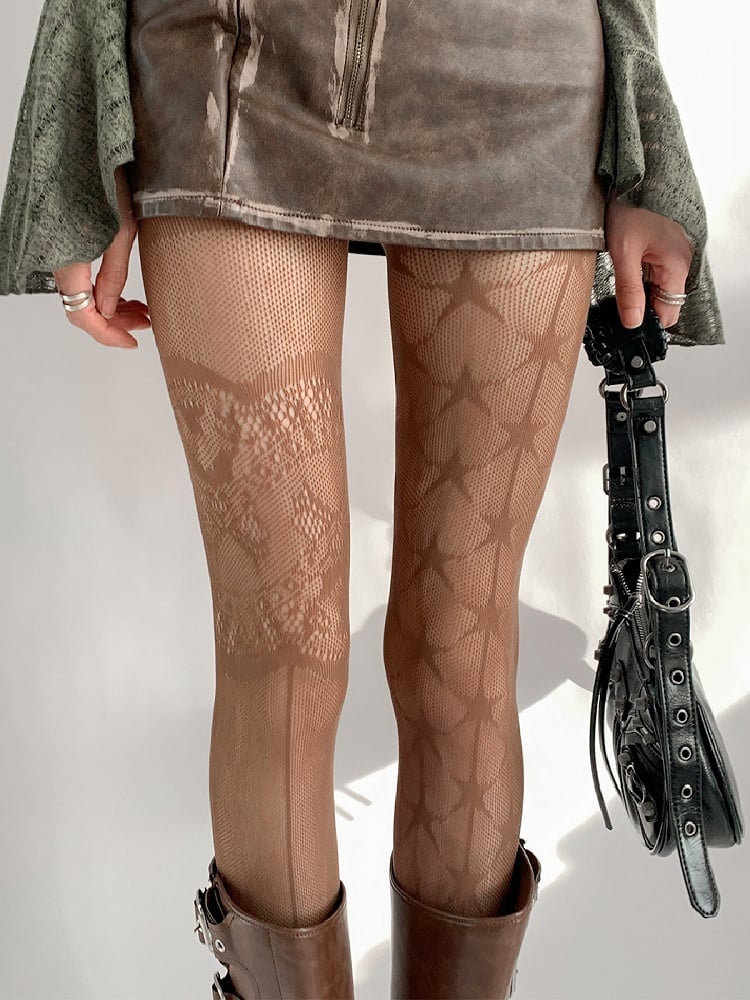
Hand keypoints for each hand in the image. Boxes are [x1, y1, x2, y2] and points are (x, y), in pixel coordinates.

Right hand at [53, 164, 150, 347]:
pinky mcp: (67, 237)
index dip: (107, 334)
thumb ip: (114, 275)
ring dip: (112, 305)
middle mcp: (57, 255)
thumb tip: (110, 312)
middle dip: (115, 321)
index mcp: (68, 257)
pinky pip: (81, 274)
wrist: (88, 138)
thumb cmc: (108, 176)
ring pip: (82, 292)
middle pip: (81, 306)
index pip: (82, 314)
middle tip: (146, 322)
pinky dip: (103, 287)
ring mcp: (60, 247)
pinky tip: (126, 291)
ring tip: (142, 308)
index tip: (133, 342)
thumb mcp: (122, 229)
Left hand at [604, 189, 693, 330]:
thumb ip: (629, 290)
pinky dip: (639, 276)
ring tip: (621, 276)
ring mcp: (672, 254)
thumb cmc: (630, 205)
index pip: (669, 311)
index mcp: (676, 264)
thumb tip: (633, 322)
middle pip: (663, 301)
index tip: (626, 321)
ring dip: (638, 289)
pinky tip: (625, 267)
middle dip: (641, 305)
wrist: (629, 176)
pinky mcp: (663, 248)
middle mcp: (680, 260)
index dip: (648, 320)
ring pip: (656, 288)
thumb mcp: (623, 252)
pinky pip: (653, 272)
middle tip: (617, 299)